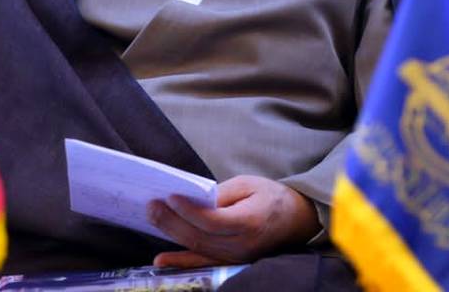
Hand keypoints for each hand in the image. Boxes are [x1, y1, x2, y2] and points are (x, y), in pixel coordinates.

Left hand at [147, 176, 319, 267]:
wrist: (296, 220)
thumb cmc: (271, 197)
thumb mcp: (248, 185)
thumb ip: (221, 193)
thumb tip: (192, 197)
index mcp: (250, 222)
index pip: (213, 220)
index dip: (189, 211)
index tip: (170, 196)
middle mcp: (243, 245)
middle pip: (200, 236)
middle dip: (171, 221)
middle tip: (151, 206)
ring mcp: (237, 257)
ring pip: (198, 249)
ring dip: (171, 235)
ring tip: (152, 218)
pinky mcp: (232, 262)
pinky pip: (203, 263)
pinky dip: (181, 262)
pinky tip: (161, 261)